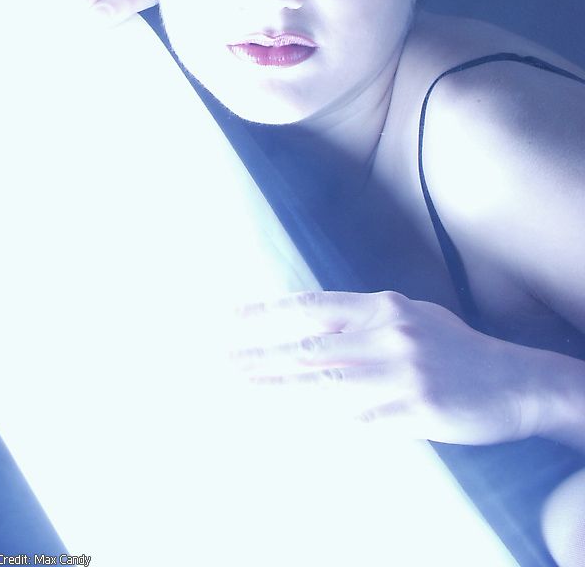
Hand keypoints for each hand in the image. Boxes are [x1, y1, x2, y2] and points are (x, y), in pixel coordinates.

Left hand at [232, 289, 544, 444]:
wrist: (515, 381)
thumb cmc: (456, 348)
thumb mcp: (411, 315)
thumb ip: (365, 318)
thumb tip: (317, 323)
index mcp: (383, 308)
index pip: (312, 307)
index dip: (268, 313)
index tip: (231, 319)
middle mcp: (388, 335)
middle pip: (310, 346)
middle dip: (260, 355)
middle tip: (220, 362)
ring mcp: (402, 374)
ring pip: (326, 383)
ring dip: (279, 388)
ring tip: (243, 390)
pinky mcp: (416, 411)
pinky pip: (361, 422)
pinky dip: (326, 424)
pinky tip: (295, 428)